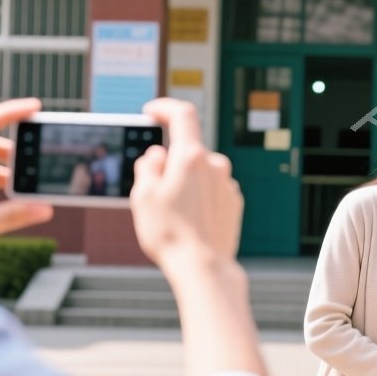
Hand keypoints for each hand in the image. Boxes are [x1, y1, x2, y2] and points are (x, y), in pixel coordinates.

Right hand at [131, 98, 243, 273]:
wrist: (203, 267)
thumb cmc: (169, 233)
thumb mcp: (143, 196)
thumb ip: (148, 167)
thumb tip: (157, 154)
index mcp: (191, 157)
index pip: (182, 115)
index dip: (165, 107)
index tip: (152, 111)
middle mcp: (215, 165)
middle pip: (187, 151)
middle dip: (169, 163)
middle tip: (153, 192)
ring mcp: (227, 184)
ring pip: (199, 174)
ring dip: (184, 183)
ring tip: (171, 215)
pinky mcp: (233, 203)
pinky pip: (211, 191)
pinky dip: (198, 198)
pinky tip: (189, 222)